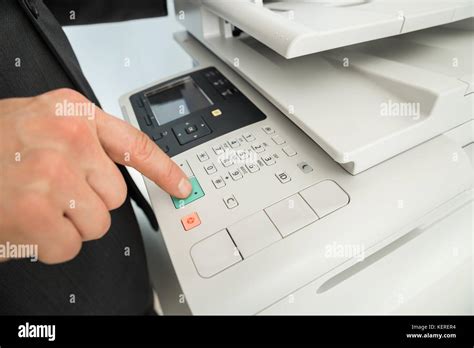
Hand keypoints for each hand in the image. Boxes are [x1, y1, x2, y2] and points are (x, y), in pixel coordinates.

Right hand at [0, 89, 191, 263]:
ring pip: (96, 224)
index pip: (135, 144)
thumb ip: (82, 141)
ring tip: (34, 207)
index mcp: (72, 114)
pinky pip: (69, 246)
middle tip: (50, 195)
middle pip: (114, 196)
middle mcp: (68, 139)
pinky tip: (24, 226)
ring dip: (66, 226)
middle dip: (86, 204)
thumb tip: (114, 171)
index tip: (182, 186)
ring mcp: (52, 174)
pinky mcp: (36, 211)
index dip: (164, 170)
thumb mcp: (39, 123)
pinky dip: (48, 246)